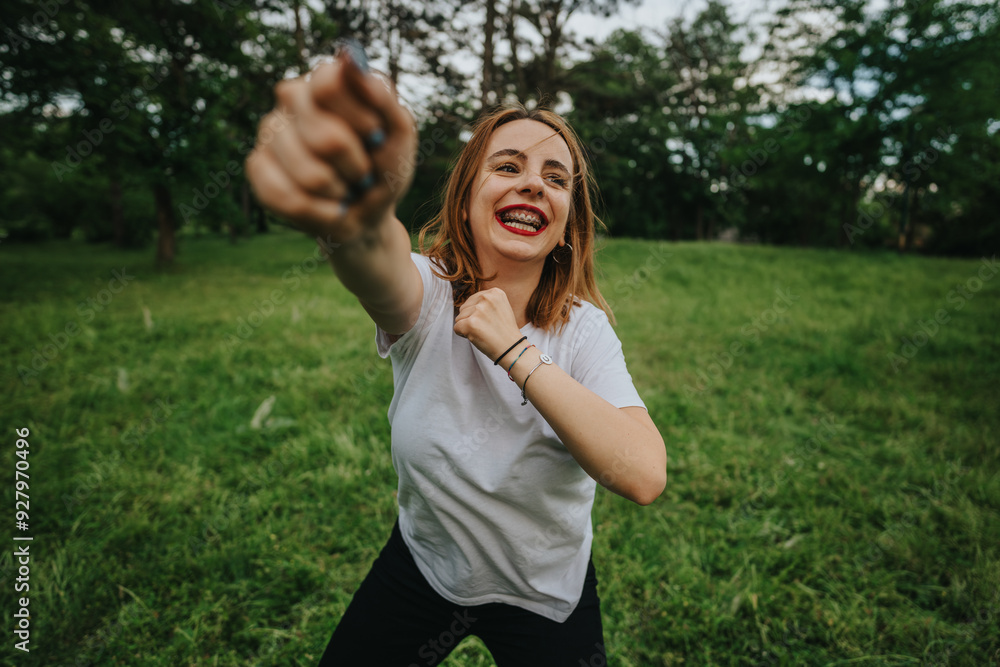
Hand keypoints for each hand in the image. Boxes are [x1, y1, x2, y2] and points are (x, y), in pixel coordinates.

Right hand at [245, 49, 416, 241]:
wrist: (367, 212)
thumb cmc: (383, 167)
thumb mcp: (399, 136)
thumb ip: (383, 97)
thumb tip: (350, 61)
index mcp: (327, 80)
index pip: (329, 86)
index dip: (360, 119)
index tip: (375, 134)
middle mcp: (292, 98)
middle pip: (325, 139)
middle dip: (356, 166)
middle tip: (363, 171)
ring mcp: (270, 130)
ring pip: (310, 175)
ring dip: (341, 192)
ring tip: (345, 188)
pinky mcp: (256, 165)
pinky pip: (288, 199)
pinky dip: (322, 213)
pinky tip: (328, 206)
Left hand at [453, 289, 522, 361]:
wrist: (512, 348)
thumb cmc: (505, 331)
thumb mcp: (500, 307)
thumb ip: (485, 302)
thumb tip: (465, 305)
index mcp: (495, 292)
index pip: (473, 300)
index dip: (477, 313)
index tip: (490, 320)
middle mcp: (486, 298)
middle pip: (464, 308)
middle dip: (471, 319)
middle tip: (486, 327)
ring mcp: (478, 310)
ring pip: (459, 318)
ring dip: (468, 327)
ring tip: (484, 332)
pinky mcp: (471, 323)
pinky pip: (456, 327)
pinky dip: (463, 335)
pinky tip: (477, 337)